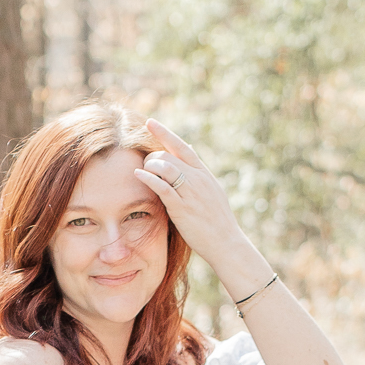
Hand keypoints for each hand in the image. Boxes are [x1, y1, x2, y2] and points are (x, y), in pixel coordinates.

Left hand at [135, 119, 255, 281]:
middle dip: (152, 157)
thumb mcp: (211, 190)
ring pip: (165, 167)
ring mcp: (190, 193)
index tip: (149, 122)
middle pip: (168, 155)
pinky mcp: (182, 208)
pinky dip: (148, 179)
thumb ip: (198, 171)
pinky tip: (138, 175)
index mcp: (203, 173)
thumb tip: (188, 148)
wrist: (226, 242)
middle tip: (145, 166)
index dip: (164, 133)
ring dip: (149, 166)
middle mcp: (198, 179)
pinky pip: (162, 187)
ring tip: (142, 173)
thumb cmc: (216, 220)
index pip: (182, 146)